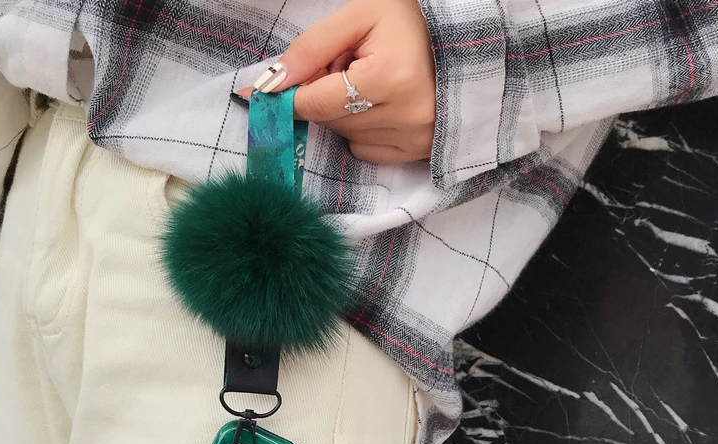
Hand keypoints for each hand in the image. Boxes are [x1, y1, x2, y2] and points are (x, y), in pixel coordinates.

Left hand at [244, 0, 436, 163]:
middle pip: (331, 120)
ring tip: (369, 83)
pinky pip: (365, 150)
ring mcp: (413, 139)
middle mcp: (405, 116)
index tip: (255, 96)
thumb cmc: (408, 22)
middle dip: (325, 94)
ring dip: (344, 112)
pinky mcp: (417, 152)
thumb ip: (312, 48)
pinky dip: (361, 130)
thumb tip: (273, 83)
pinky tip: (379, 106)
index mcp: (390, 78)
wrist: (463, 42)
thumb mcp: (358, 16)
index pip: (319, 101)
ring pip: (346, 136)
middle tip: (346, 66)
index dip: (288, 98)